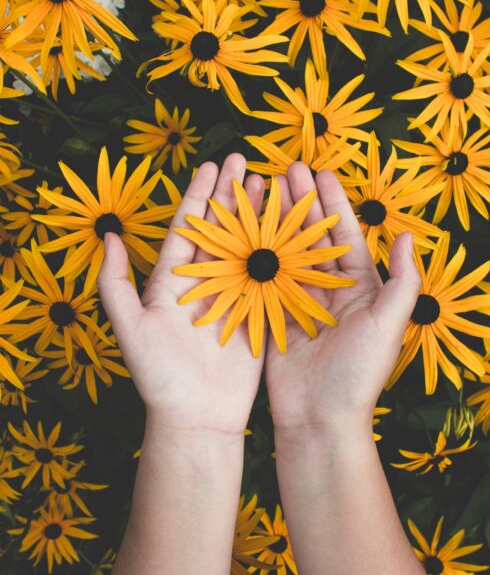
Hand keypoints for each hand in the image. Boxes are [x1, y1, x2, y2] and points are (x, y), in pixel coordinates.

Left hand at [98, 153, 265, 435]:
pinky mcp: (256, 314)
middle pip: (220, 228)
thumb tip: (108, 237)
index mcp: (172, 280)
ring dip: (257, 214)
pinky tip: (291, 227)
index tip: (212, 165)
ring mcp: (232, 296)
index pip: (188, 227)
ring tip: (270, 183)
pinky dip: (280, 250)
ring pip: (247, 245)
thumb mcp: (129, 328)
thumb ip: (115, 284)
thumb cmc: (158, 376)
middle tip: (247, 161)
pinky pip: (268, 276)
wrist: (196, 418)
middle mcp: (204, 282)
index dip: (199, 195)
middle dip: (232, 194)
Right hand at [264, 162, 421, 436]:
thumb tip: (407, 235)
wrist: (319, 419)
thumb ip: (402, 281)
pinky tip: (242, 229)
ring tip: (261, 189)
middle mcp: (328, 288)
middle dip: (299, 201)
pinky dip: (254, 252)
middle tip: (284, 170)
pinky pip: (264, 277)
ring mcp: (298, 300)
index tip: (319, 172)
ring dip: (275, 220)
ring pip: (285, 250)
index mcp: (359, 287)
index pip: (344, 234)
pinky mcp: (273, 315)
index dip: (332, 202)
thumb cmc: (358, 374)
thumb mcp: (388, 325)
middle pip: (312, 235)